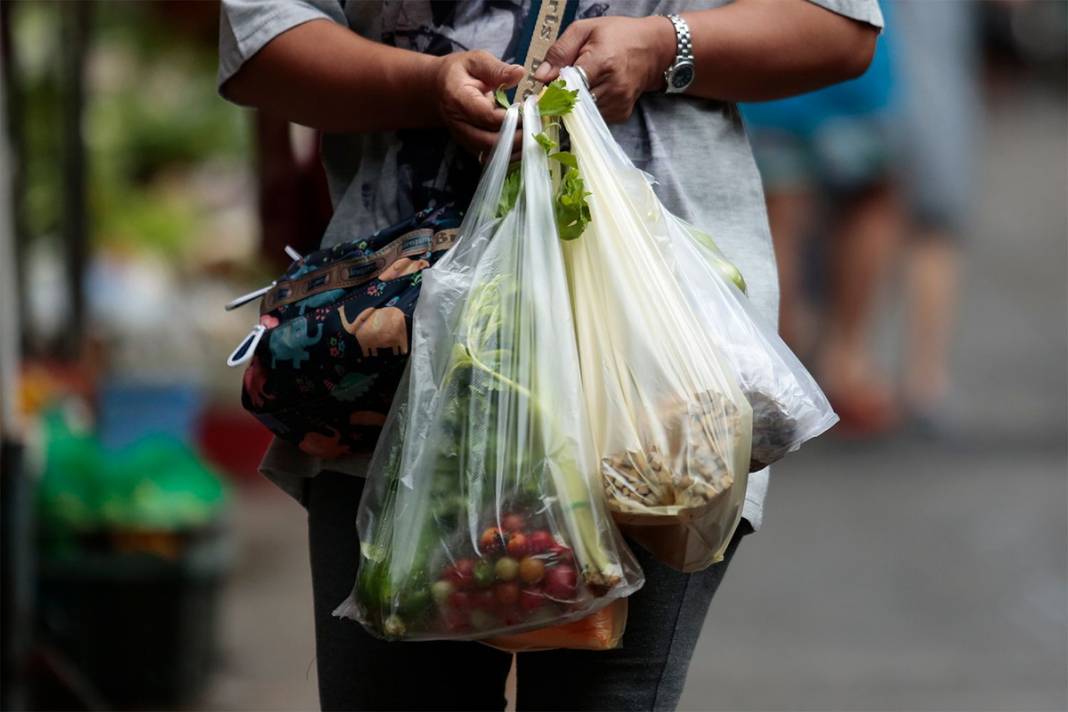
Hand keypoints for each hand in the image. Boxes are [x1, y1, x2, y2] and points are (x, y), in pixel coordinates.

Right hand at [432, 50, 524, 158]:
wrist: (438, 89)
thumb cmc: (460, 72)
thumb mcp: (477, 61)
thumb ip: (497, 69)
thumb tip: (519, 73)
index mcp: (458, 99)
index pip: (487, 115)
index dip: (510, 117)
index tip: (528, 110)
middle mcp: (458, 123)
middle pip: (489, 141)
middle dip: (516, 138)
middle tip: (536, 128)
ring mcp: (463, 138)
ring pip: (490, 153)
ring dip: (514, 150)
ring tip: (533, 138)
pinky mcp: (469, 146)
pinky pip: (490, 157)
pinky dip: (508, 154)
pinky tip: (523, 146)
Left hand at [533, 16, 675, 122]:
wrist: (653, 48)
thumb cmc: (618, 35)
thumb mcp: (585, 30)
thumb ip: (560, 51)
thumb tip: (541, 76)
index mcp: (602, 63)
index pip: (568, 87)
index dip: (553, 90)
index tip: (545, 91)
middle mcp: (612, 87)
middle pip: (573, 103)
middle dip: (562, 98)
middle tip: (560, 88)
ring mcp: (618, 103)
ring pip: (583, 114)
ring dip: (575, 104)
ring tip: (580, 87)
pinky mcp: (622, 113)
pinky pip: (595, 118)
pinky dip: (589, 109)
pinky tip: (594, 93)